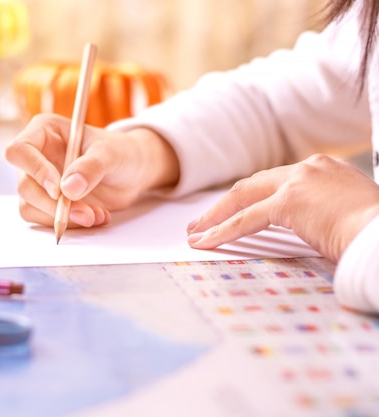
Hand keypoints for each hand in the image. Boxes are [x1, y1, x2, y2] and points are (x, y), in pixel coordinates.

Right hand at [5, 114, 178, 227]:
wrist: (132, 172)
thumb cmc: (120, 152)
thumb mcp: (111, 154)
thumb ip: (91, 167)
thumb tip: (67, 188)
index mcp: (45, 131)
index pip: (20, 150)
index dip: (35, 171)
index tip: (58, 190)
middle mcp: (36, 156)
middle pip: (25, 185)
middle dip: (54, 205)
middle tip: (86, 213)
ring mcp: (39, 181)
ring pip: (31, 206)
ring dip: (62, 218)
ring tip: (97, 215)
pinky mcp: (46, 202)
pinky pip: (44, 219)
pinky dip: (69, 224)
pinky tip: (94, 217)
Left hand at [187, 154, 378, 261]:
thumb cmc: (374, 232)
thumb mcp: (346, 214)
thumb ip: (321, 214)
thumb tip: (311, 228)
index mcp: (323, 170)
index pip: (274, 182)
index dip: (249, 198)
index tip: (232, 212)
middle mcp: (308, 169)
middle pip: (252, 186)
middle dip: (223, 205)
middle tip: (201, 222)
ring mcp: (298, 182)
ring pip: (243, 199)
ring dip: (216, 217)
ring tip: (197, 234)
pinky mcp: (290, 202)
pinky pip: (246, 219)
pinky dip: (223, 231)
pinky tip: (206, 241)